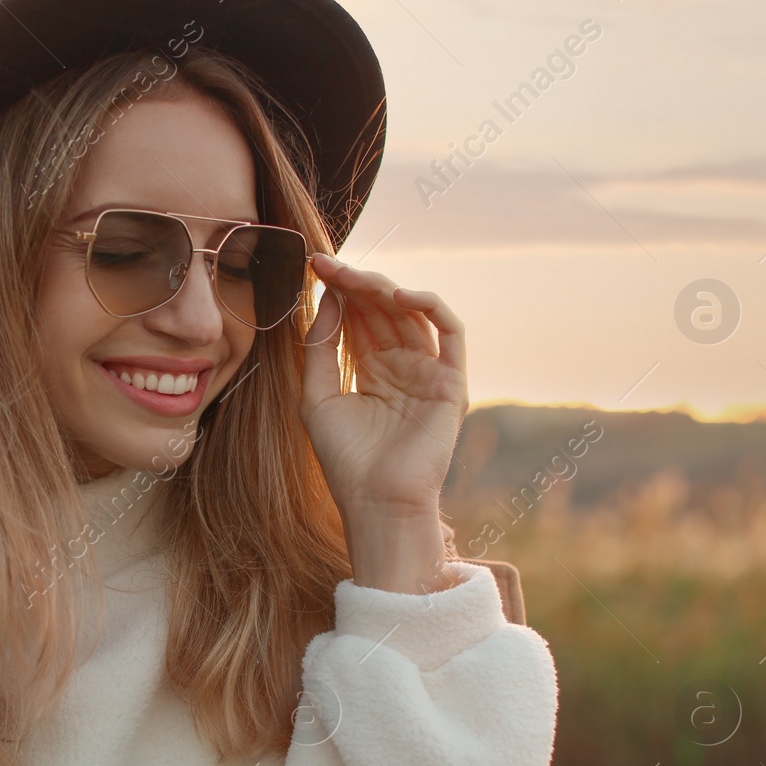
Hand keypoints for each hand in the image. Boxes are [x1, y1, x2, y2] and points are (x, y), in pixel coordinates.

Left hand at [299, 253, 467, 519]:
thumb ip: (319, 348)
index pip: (358, 318)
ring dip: (383, 290)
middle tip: (328, 265)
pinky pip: (450, 330)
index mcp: (371, 370)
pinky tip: (398, 296)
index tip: (314, 267)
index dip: (339, 290)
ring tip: (354, 278)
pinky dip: (429, 306)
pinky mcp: (451, 380)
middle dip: (356, 283)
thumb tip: (327, 299)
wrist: (375, 500)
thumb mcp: (316, 396)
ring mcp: (428, 371)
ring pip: (411, 313)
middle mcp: (401, 366)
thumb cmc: (344, 459)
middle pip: (382, 310)